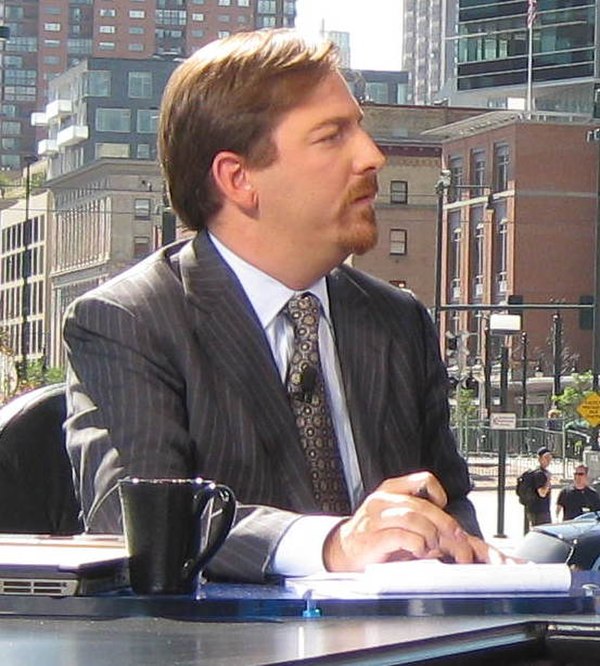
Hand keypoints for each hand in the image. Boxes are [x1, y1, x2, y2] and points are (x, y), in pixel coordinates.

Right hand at [322, 471, 507, 571]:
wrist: (343, 551)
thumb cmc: (376, 536)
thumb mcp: (401, 522)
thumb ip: (429, 524)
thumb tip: (465, 539)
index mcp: (391, 489)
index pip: (423, 479)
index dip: (439, 495)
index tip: (444, 511)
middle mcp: (383, 499)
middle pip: (423, 504)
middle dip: (445, 524)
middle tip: (457, 539)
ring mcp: (376, 517)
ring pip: (413, 517)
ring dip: (430, 535)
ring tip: (431, 546)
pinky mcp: (373, 537)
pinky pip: (402, 536)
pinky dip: (418, 545)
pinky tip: (418, 551)